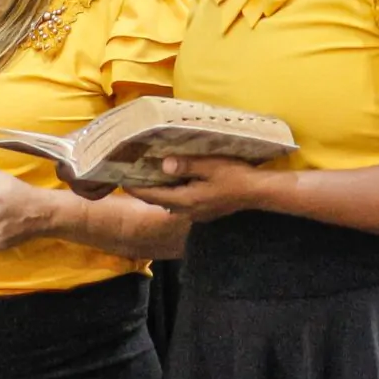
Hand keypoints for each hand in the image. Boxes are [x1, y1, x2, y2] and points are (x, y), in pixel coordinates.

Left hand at [126, 157, 279, 222]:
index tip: (120, 178)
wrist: (258, 192)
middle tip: (131, 173)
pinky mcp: (204, 211)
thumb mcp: (211, 165)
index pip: (153, 196)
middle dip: (144, 188)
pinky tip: (172, 181)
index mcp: (186, 200)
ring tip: (148, 174)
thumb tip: (163, 164)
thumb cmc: (236, 176)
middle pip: (159, 200)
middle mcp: (188, 211)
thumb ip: (187, 165)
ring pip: (170, 202)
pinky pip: (181, 202)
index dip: (135, 188)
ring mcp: (196, 213)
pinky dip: (172, 192)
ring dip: (159, 190)